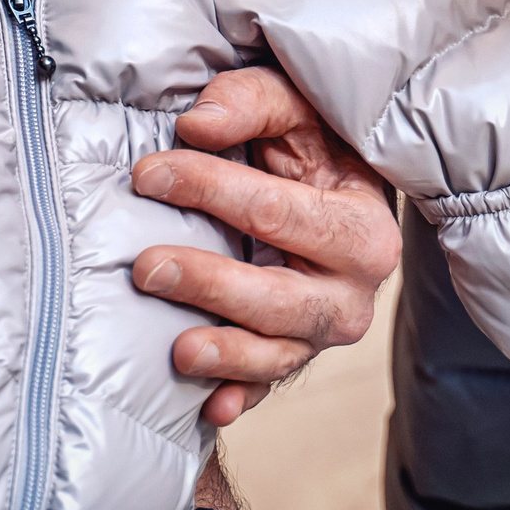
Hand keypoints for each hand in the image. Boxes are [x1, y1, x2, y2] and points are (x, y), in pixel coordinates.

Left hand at [128, 64, 400, 426]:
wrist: (331, 189)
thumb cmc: (308, 142)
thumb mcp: (290, 105)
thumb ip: (248, 102)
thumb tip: (197, 125)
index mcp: (363, 225)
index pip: (276, 210)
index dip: (208, 189)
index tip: (148, 173)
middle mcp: (353, 291)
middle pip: (282, 297)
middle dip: (212, 284)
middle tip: (147, 267)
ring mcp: (324, 331)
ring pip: (278, 353)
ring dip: (227, 353)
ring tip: (179, 349)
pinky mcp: (295, 355)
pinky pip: (268, 385)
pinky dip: (240, 395)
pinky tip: (211, 406)